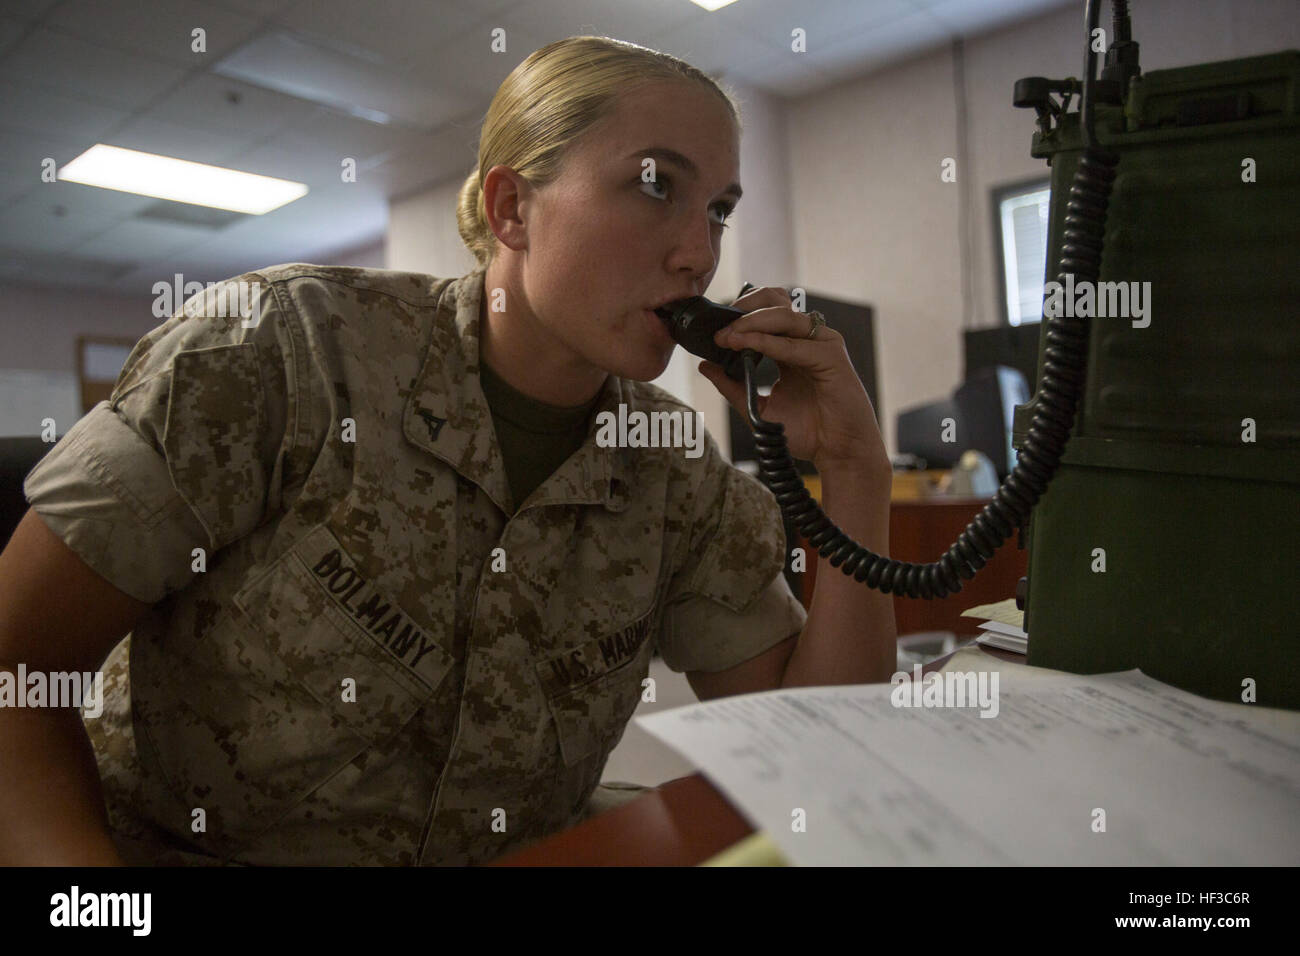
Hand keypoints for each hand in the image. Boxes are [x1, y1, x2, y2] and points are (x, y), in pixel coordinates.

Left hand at [697, 286, 889, 475]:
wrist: (837, 452)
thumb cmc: (807, 431)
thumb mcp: (757, 408)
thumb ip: (731, 386)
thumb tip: (704, 365)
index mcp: (790, 346)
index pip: (763, 313)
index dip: (737, 316)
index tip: (712, 332)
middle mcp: (806, 339)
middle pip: (775, 301)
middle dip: (743, 308)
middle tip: (719, 329)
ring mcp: (820, 343)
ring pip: (783, 315)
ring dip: (751, 322)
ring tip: (727, 336)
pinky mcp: (831, 355)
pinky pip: (793, 342)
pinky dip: (767, 341)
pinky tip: (746, 344)